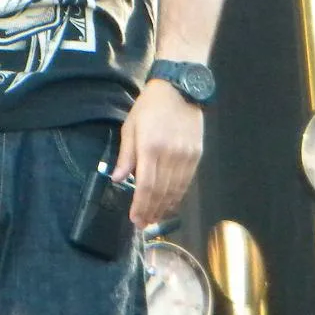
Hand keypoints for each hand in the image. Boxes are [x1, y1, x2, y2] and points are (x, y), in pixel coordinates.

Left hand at [113, 78, 203, 228]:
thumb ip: (126, 155)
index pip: (146, 185)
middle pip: (161, 192)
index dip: (140, 205)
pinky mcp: (196, 155)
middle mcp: (170, 155)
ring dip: (165, 208)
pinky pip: (187, 182)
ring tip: (155, 218)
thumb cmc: (149, 107)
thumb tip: (117, 179)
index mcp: (151, 147)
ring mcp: (186, 156)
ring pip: (176, 190)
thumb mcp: (130, 127)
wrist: (179, 89)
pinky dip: (178, 196)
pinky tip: (170, 204)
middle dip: (151, 211)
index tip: (135, 219)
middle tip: (143, 224)